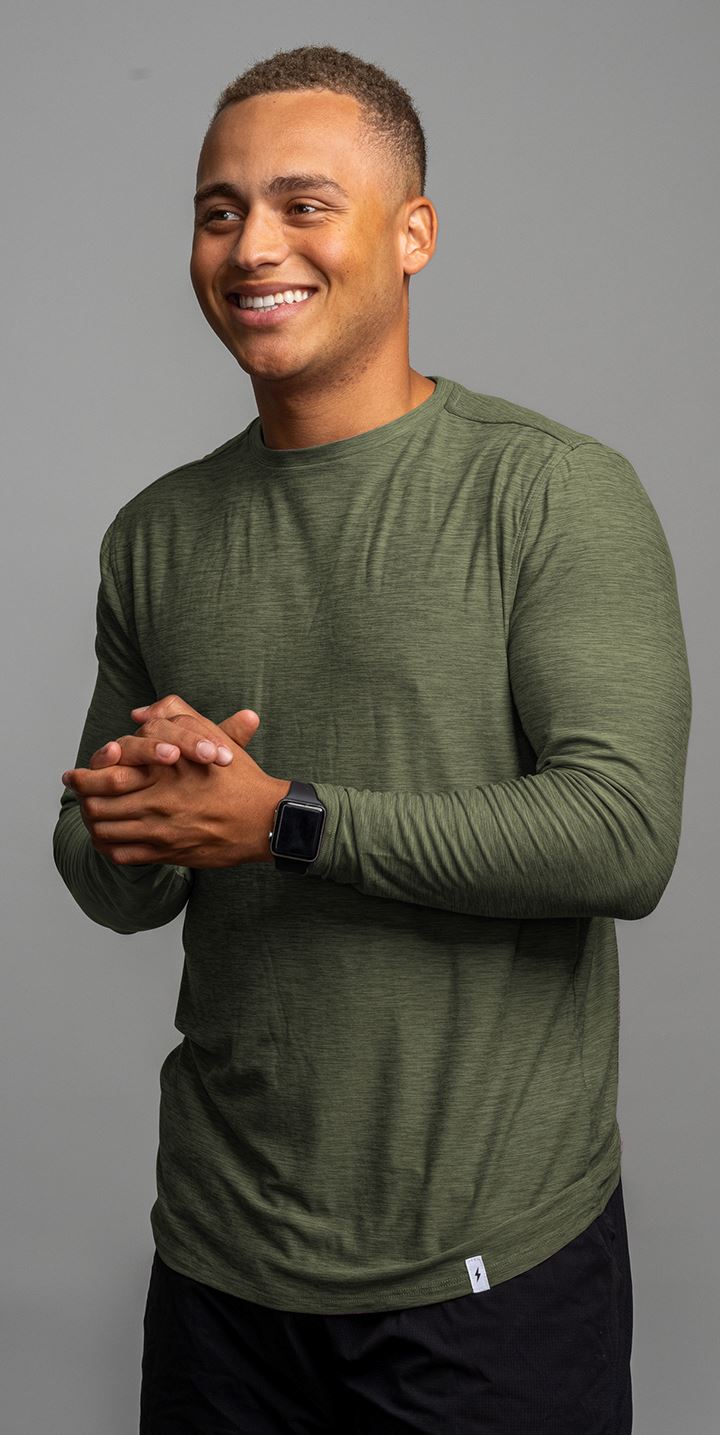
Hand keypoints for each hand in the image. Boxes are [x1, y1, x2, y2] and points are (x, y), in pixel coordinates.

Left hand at [62, 697, 290, 866]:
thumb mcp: (210, 737)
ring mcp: (162, 831)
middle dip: (82, 802)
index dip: (83, 777)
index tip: (73, 776)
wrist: (266, 820)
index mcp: (164, 772)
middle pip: (98, 807)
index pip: (106, 775)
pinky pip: (124, 856)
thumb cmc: (240, 778)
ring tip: (91, 820)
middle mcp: (158, 802)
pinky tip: (111, 841)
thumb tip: (139, 714)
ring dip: (94, 826)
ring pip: (107, 833)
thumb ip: (175, 717)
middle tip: (79, 798)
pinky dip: (110, 849)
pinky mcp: (169, 853)